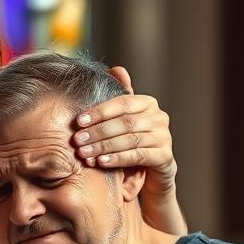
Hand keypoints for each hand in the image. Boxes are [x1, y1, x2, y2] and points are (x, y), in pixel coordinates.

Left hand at [71, 65, 177, 198]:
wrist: (152, 175)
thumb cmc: (131, 145)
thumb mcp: (121, 123)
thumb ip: (116, 101)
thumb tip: (116, 69)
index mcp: (147, 104)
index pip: (122, 102)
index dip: (99, 111)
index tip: (78, 121)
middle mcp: (159, 117)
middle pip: (125, 122)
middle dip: (98, 131)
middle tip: (77, 140)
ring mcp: (164, 137)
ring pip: (130, 139)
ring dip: (104, 146)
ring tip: (85, 153)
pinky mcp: (165, 157)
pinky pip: (138, 156)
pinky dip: (118, 158)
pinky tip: (101, 162)